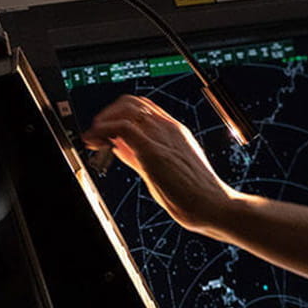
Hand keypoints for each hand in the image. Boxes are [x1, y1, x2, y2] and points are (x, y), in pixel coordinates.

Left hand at [81, 95, 239, 233]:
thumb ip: (141, 155)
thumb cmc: (196, 194)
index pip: (144, 108)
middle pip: (133, 102)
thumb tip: (120, 147)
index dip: (119, 114)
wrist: (214, 205)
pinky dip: (103, 130)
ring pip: (127, 108)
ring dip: (103, 120)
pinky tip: (96, 143)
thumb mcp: (164, 169)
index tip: (106, 130)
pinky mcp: (153, 151)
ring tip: (92, 138)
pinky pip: (122, 127)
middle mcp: (170, 129)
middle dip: (108, 114)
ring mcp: (163, 137)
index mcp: (176, 132)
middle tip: (96, 132)